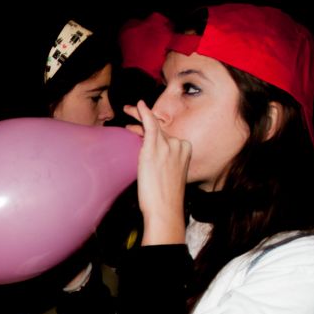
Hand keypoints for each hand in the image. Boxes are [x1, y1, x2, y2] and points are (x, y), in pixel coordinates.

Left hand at [125, 101, 188, 246]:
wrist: (165, 208)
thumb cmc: (164, 198)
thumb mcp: (169, 176)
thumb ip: (165, 163)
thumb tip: (154, 160)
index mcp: (184, 150)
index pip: (167, 135)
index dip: (155, 130)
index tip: (144, 128)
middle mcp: (179, 144)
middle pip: (160, 130)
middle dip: (145, 121)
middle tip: (131, 111)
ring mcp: (168, 145)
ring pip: (152, 127)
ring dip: (140, 115)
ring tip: (128, 109)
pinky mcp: (155, 148)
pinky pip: (150, 125)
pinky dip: (144, 113)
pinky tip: (139, 105)